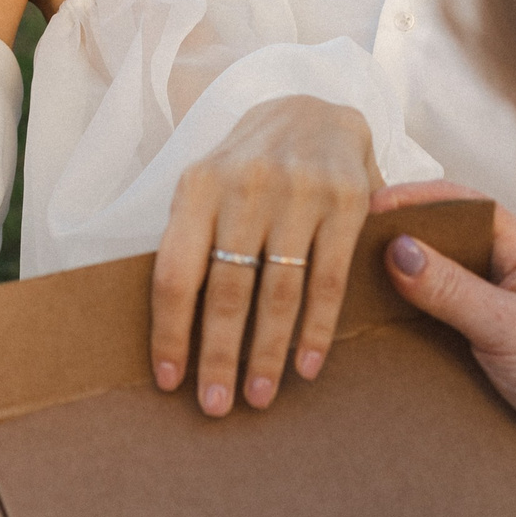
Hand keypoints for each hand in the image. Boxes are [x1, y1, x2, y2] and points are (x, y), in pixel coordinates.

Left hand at [151, 95, 378, 416]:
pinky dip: (316, 330)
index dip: (171, 331)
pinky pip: (328, 281)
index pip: (176, 271)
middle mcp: (247, 185)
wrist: (315, 109)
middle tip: (215, 406)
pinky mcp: (347, 201)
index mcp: (199, 184)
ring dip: (267, 354)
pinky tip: (307, 366)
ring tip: (258, 398)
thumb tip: (168, 326)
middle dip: (219, 356)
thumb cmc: (248, 165)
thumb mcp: (208, 184)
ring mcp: (300, 192)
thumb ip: (191, 238)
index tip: (169, 380)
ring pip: (279, 292)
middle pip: (228, 289)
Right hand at [373, 179, 515, 457]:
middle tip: (349, 239)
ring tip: (353, 275)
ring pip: (439, 275)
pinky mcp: (486, 341)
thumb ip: (451, 289)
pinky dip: (409, 309)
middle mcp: (510, 270)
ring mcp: (496, 306)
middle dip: (400, 233)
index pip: (463, 204)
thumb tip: (396, 248)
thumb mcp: (506, 329)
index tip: (369, 207)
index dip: (415, 199)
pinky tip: (381, 316)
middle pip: (445, 236)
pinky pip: (439, 312)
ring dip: (401, 275)